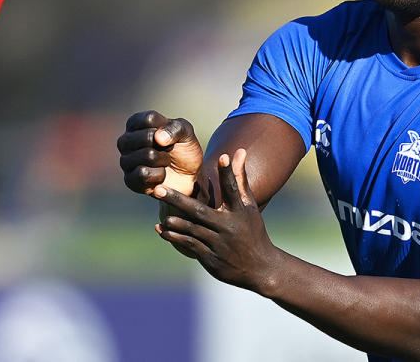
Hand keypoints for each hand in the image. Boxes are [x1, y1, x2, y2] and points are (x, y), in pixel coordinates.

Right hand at [117, 110, 203, 195]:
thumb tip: (159, 138)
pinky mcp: (129, 180)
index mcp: (135, 123)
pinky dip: (159, 175)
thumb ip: (175, 128)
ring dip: (163, 160)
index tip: (169, 135)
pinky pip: (143, 174)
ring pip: (147, 155)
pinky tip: (160, 175)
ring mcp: (125, 161)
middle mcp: (126, 141)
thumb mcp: (186, 132)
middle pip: (146, 137)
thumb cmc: (183, 148)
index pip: (148, 119)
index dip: (166, 129)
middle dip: (165, 146)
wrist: (188, 175)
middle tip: (168, 150)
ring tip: (164, 162)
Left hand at [154, 149, 282, 292]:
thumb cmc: (252, 230)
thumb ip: (239, 179)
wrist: (260, 268)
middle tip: (158, 189)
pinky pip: (190, 245)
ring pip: (192, 230)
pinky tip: (161, 229)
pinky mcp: (211, 258)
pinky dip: (174, 237)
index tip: (222, 157)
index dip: (228, 173)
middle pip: (200, 211)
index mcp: (241, 212)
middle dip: (178, 200)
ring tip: (160, 211)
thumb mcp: (248, 206)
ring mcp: (219, 244)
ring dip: (175, 222)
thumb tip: (239, 151)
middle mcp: (230, 227)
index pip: (233, 189)